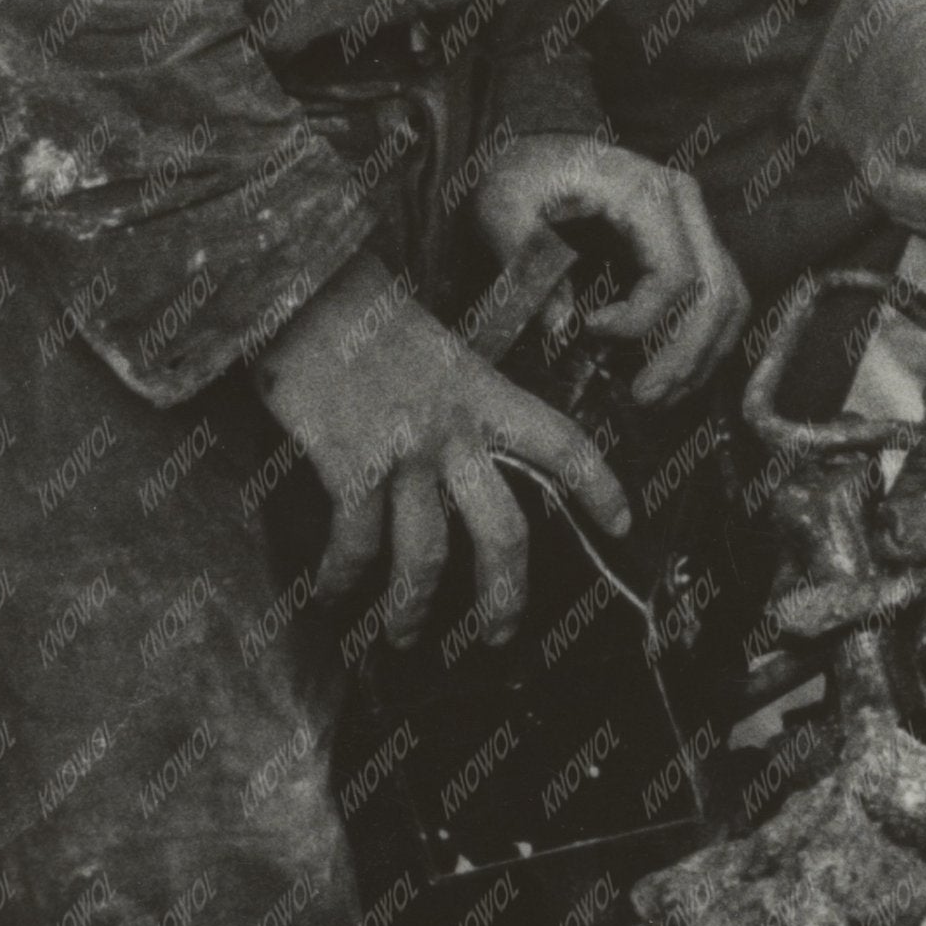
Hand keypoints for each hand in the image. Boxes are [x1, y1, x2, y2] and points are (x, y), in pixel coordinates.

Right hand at [250, 249, 629, 644]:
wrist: (303, 290)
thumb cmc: (365, 317)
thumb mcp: (439, 350)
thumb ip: (463, 402)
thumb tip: (472, 456)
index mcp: (485, 393)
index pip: (562, 443)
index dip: (598, 486)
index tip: (623, 525)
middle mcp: (454, 429)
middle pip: (502, 529)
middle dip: (504, 593)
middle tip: (502, 632)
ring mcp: (403, 452)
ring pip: (427, 554)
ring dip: (413, 607)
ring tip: (405, 636)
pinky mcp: (351, 466)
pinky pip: (356, 542)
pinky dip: (341, 576)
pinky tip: (332, 594)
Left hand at [472, 134, 746, 405]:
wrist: (542, 143)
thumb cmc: (524, 172)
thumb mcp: (503, 206)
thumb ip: (525, 259)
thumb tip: (561, 328)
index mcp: (646, 193)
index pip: (674, 274)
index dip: (639, 320)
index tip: (587, 332)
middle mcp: (685, 204)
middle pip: (716, 293)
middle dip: (683, 355)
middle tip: (643, 397)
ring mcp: (697, 221)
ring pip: (730, 299)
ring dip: (702, 355)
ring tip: (661, 394)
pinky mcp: (695, 240)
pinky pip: (722, 295)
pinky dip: (706, 339)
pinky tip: (674, 370)